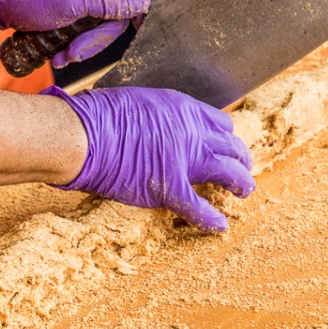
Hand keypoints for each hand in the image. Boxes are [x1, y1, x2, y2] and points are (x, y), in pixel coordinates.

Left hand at [0, 0, 152, 66]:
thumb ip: (115, 0)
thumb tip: (145, 3)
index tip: (143, 19)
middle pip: (125, 2)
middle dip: (102, 32)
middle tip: (80, 49)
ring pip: (105, 19)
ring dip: (85, 42)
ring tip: (63, 54)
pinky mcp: (73, 2)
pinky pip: (86, 24)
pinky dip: (75, 40)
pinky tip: (58, 52)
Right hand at [45, 85, 254, 231]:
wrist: (84, 136)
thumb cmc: (98, 117)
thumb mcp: (137, 102)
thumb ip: (156, 117)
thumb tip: (154, 127)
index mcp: (182, 109)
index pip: (220, 123)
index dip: (224, 137)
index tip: (223, 145)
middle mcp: (191, 133)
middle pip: (231, 147)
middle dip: (240, 158)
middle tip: (241, 167)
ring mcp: (185, 162)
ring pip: (229, 173)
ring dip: (241, 183)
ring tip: (244, 192)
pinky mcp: (171, 189)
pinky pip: (200, 208)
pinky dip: (212, 219)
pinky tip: (220, 226)